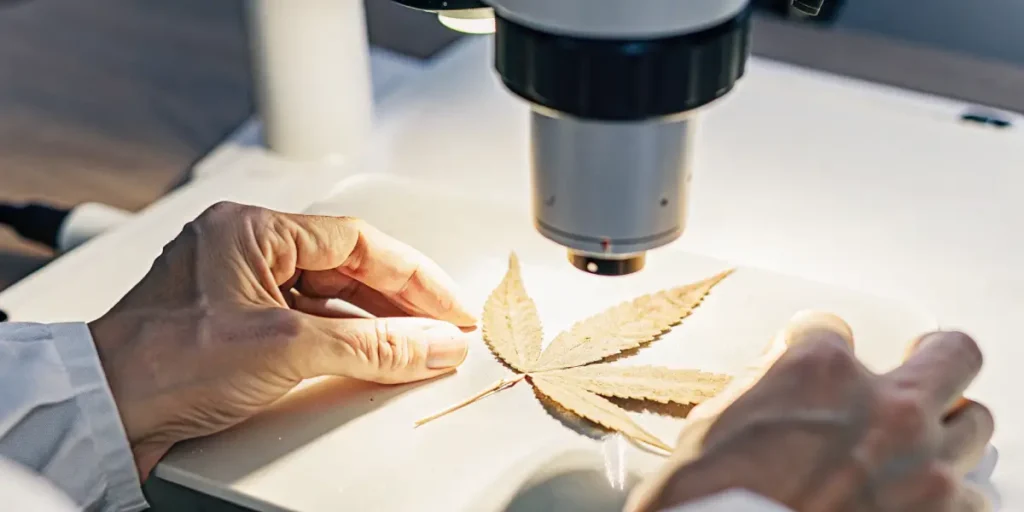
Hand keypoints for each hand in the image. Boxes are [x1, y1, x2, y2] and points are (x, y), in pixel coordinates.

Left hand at [89, 202, 476, 478]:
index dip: (413, 275)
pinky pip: (305, 321)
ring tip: (415, 346)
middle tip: (440, 329)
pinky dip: (342, 339)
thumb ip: (371, 345)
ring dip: (373, 322)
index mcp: (250, 230)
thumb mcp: (285, 348)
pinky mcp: (236, 326)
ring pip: (327, 295)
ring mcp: (239, 288)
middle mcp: (244, 251)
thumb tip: (430, 344)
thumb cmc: (161, 364)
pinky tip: (368, 356)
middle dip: (398, 301)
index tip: (447, 307)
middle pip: (345, 267)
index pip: (356, 242)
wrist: (102, 412)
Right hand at [636, 314, 993, 511]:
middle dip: (936, 360)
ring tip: (919, 451)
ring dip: (945, 433)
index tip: (826, 376)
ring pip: (975, 423)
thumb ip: (762, 389)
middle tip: (923, 371)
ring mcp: (923, 461)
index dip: (827, 359)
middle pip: (950, 355)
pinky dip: (951, 497)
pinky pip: (975, 494)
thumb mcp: (715, 423)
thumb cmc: (714, 498)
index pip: (838, 332)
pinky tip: (920, 501)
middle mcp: (884, 406)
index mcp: (820, 370)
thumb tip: (777, 388)